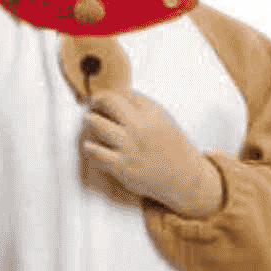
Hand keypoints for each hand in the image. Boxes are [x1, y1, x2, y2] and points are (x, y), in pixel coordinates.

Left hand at [79, 90, 223, 216]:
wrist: (183, 176)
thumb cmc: (173, 147)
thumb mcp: (164, 120)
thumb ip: (144, 107)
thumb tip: (120, 95)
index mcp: (152, 113)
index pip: (125, 93)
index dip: (113, 93)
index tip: (108, 98)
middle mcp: (139, 127)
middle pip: (109, 102)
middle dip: (98, 100)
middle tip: (94, 103)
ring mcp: (129, 146)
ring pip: (98, 124)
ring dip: (89, 119)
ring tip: (87, 118)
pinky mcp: (122, 165)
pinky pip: (97, 153)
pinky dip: (90, 147)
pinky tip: (88, 145)